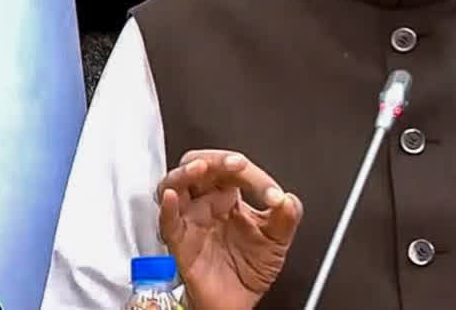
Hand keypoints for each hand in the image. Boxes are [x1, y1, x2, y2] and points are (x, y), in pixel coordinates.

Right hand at [154, 150, 303, 309]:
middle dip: (215, 159)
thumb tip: (288, 200)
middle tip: (235, 164)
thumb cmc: (249, 268)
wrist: (238, 302)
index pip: (235, 171)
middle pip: (199, 165)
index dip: (255, 177)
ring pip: (174, 185)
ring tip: (201, 168)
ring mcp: (191, 220)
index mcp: (229, 195)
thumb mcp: (277, 240)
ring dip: (186, 173)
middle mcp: (206, 203)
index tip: (274, 196)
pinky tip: (173, 198)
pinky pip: (168, 223)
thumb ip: (286, 218)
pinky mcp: (180, 243)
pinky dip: (167, 208)